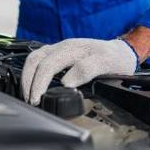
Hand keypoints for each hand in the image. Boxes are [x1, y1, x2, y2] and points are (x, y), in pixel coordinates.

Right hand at [21, 38, 137, 104]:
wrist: (122, 53)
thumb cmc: (115, 59)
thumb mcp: (106, 63)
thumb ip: (87, 69)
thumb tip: (66, 82)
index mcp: (72, 48)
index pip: (48, 64)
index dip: (40, 83)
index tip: (38, 99)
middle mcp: (63, 47)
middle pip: (36, 60)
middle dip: (29, 82)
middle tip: (31, 101)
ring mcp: (59, 50)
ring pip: (34, 58)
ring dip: (27, 77)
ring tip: (28, 96)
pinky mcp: (58, 55)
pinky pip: (38, 60)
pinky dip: (31, 73)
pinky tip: (32, 86)